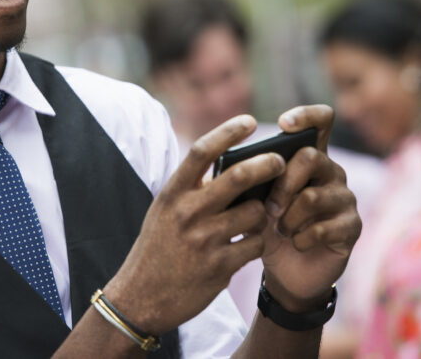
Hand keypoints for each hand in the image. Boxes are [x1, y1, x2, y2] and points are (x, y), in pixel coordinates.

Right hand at [102, 115, 286, 334]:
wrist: (140, 299)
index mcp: (172, 194)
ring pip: (255, 213)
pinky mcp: (219, 268)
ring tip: (260, 216)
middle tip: (280, 162)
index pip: (202, 151)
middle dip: (267, 165)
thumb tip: (230, 164)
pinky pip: (256, 245)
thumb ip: (192, 189)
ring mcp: (205, 240)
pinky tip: (251, 244)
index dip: (228, 131)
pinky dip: (259, 242)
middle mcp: (188, 213)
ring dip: (264, 212)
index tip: (249, 122)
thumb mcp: (165, 212)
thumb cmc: (157, 249)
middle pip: (239, 176)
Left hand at [260, 105, 361, 311]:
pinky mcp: (352, 226)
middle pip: (311, 157)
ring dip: (289, 218)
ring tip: (281, 230)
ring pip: (313, 196)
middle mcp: (332, 172)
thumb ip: (256, 179)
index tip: (284, 124)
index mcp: (310, 158)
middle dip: (282, 183)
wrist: (287, 273)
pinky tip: (297, 244)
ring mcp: (345, 198)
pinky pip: (324, 228)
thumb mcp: (257, 201)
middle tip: (270, 207)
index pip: (322, 121)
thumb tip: (241, 166)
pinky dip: (302, 239)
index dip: (306, 116)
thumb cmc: (270, 228)